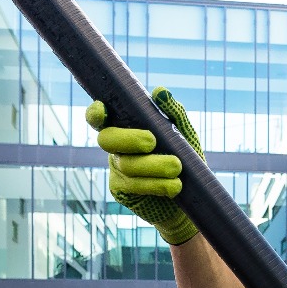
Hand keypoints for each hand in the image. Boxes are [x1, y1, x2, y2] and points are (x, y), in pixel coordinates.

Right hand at [89, 89, 201, 245]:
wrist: (191, 195)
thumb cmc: (183, 158)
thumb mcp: (183, 134)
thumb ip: (173, 113)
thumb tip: (160, 92)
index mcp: (125, 128)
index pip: (101, 118)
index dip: (95, 113)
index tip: (102, 110)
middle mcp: (116, 148)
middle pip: (106, 139)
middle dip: (129, 138)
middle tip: (152, 141)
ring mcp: (117, 170)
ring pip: (126, 165)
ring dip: (154, 166)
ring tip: (177, 167)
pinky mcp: (122, 192)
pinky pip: (134, 186)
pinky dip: (157, 184)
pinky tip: (174, 186)